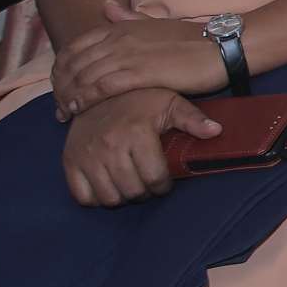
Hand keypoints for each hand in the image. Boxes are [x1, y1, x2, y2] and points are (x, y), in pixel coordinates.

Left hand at [51, 0, 227, 117]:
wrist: (221, 47)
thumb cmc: (192, 40)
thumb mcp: (156, 24)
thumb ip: (128, 18)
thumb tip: (106, 6)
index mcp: (121, 26)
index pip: (75, 47)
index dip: (62, 68)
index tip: (60, 86)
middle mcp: (119, 38)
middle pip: (74, 63)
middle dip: (60, 85)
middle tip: (58, 105)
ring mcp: (129, 54)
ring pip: (83, 75)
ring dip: (68, 95)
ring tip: (63, 111)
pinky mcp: (141, 73)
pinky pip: (101, 87)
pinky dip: (84, 99)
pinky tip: (77, 109)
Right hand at [60, 88, 220, 206]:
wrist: (98, 89)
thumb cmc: (140, 98)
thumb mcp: (170, 102)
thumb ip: (193, 119)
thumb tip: (216, 131)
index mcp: (136, 133)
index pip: (155, 178)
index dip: (163, 185)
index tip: (164, 181)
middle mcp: (109, 146)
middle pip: (133, 191)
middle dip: (145, 192)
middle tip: (148, 183)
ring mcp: (87, 155)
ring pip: (109, 197)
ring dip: (123, 197)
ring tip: (131, 184)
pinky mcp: (69, 161)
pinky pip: (82, 196)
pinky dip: (96, 197)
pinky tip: (108, 186)